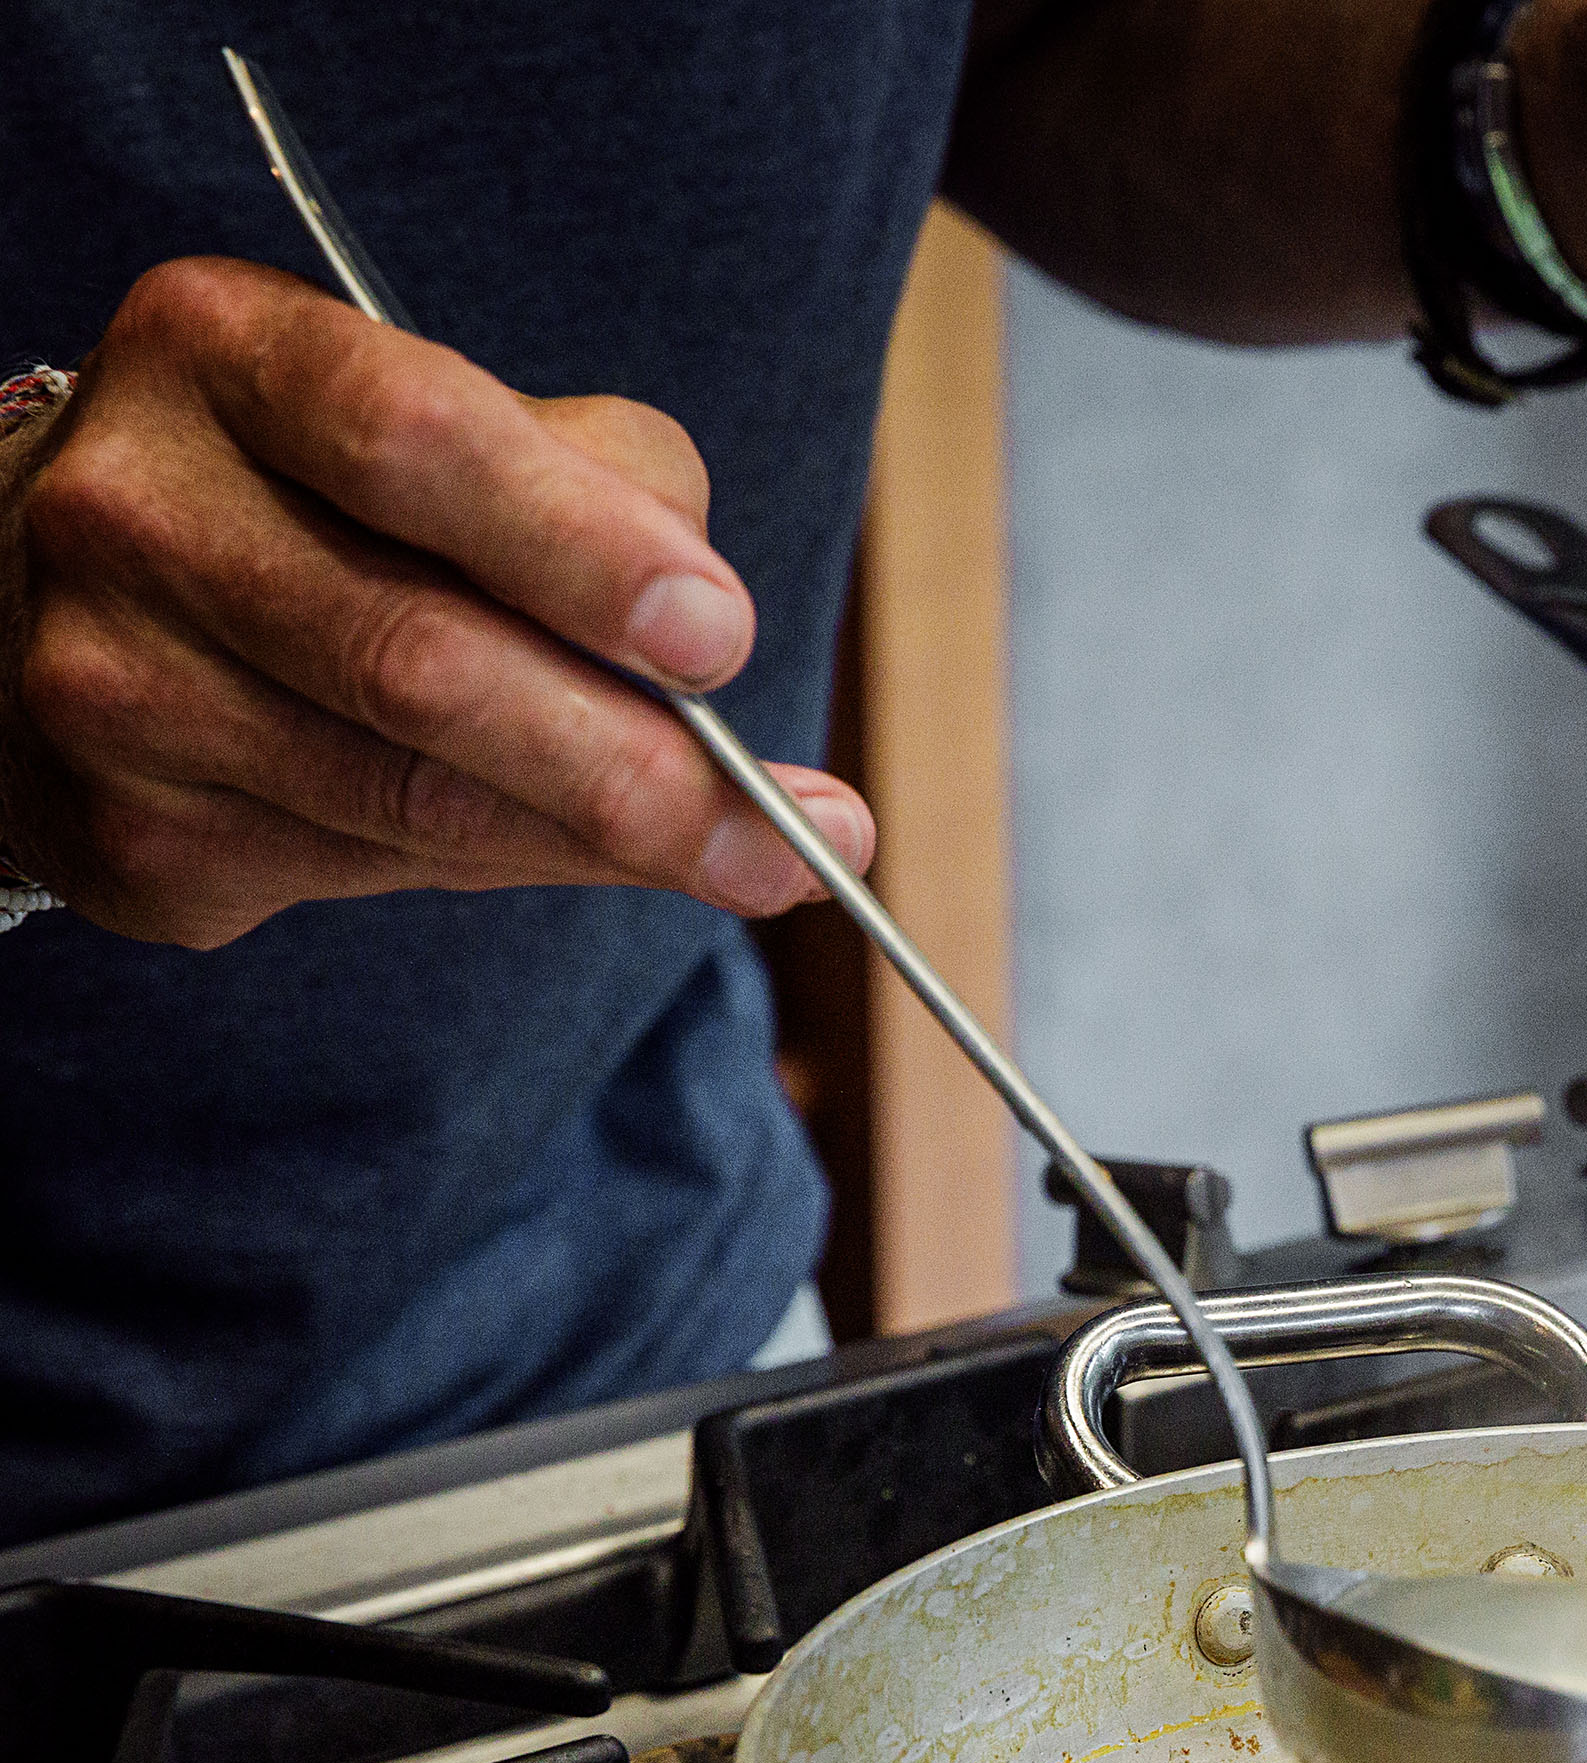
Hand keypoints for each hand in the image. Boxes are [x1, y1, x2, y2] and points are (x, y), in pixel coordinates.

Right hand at [0, 256, 874, 951]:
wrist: (80, 600)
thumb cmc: (333, 500)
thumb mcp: (460, 429)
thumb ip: (602, 490)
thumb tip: (709, 647)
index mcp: (222, 354)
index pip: (416, 438)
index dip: (583, 548)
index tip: (722, 638)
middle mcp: (136, 509)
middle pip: (418, 657)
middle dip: (635, 763)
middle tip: (795, 830)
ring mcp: (110, 681)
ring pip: (412, 797)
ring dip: (608, 843)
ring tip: (755, 862)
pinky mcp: (130, 831)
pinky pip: (375, 874)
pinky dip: (511, 868)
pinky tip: (573, 847)